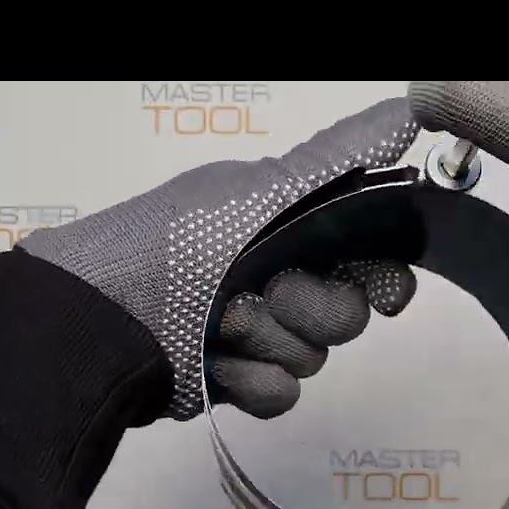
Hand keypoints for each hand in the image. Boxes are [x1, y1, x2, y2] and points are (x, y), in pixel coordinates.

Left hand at [21, 98, 419, 418]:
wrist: (98, 323)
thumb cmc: (171, 247)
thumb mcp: (255, 192)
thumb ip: (336, 159)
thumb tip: (409, 113)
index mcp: (285, 226)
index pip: (367, 255)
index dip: (381, 275)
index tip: (382, 289)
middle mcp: (277, 277)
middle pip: (349, 314)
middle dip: (310, 308)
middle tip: (266, 292)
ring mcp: (257, 334)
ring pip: (314, 356)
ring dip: (269, 342)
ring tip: (219, 326)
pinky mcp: (236, 381)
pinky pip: (282, 395)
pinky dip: (250, 381)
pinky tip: (217, 365)